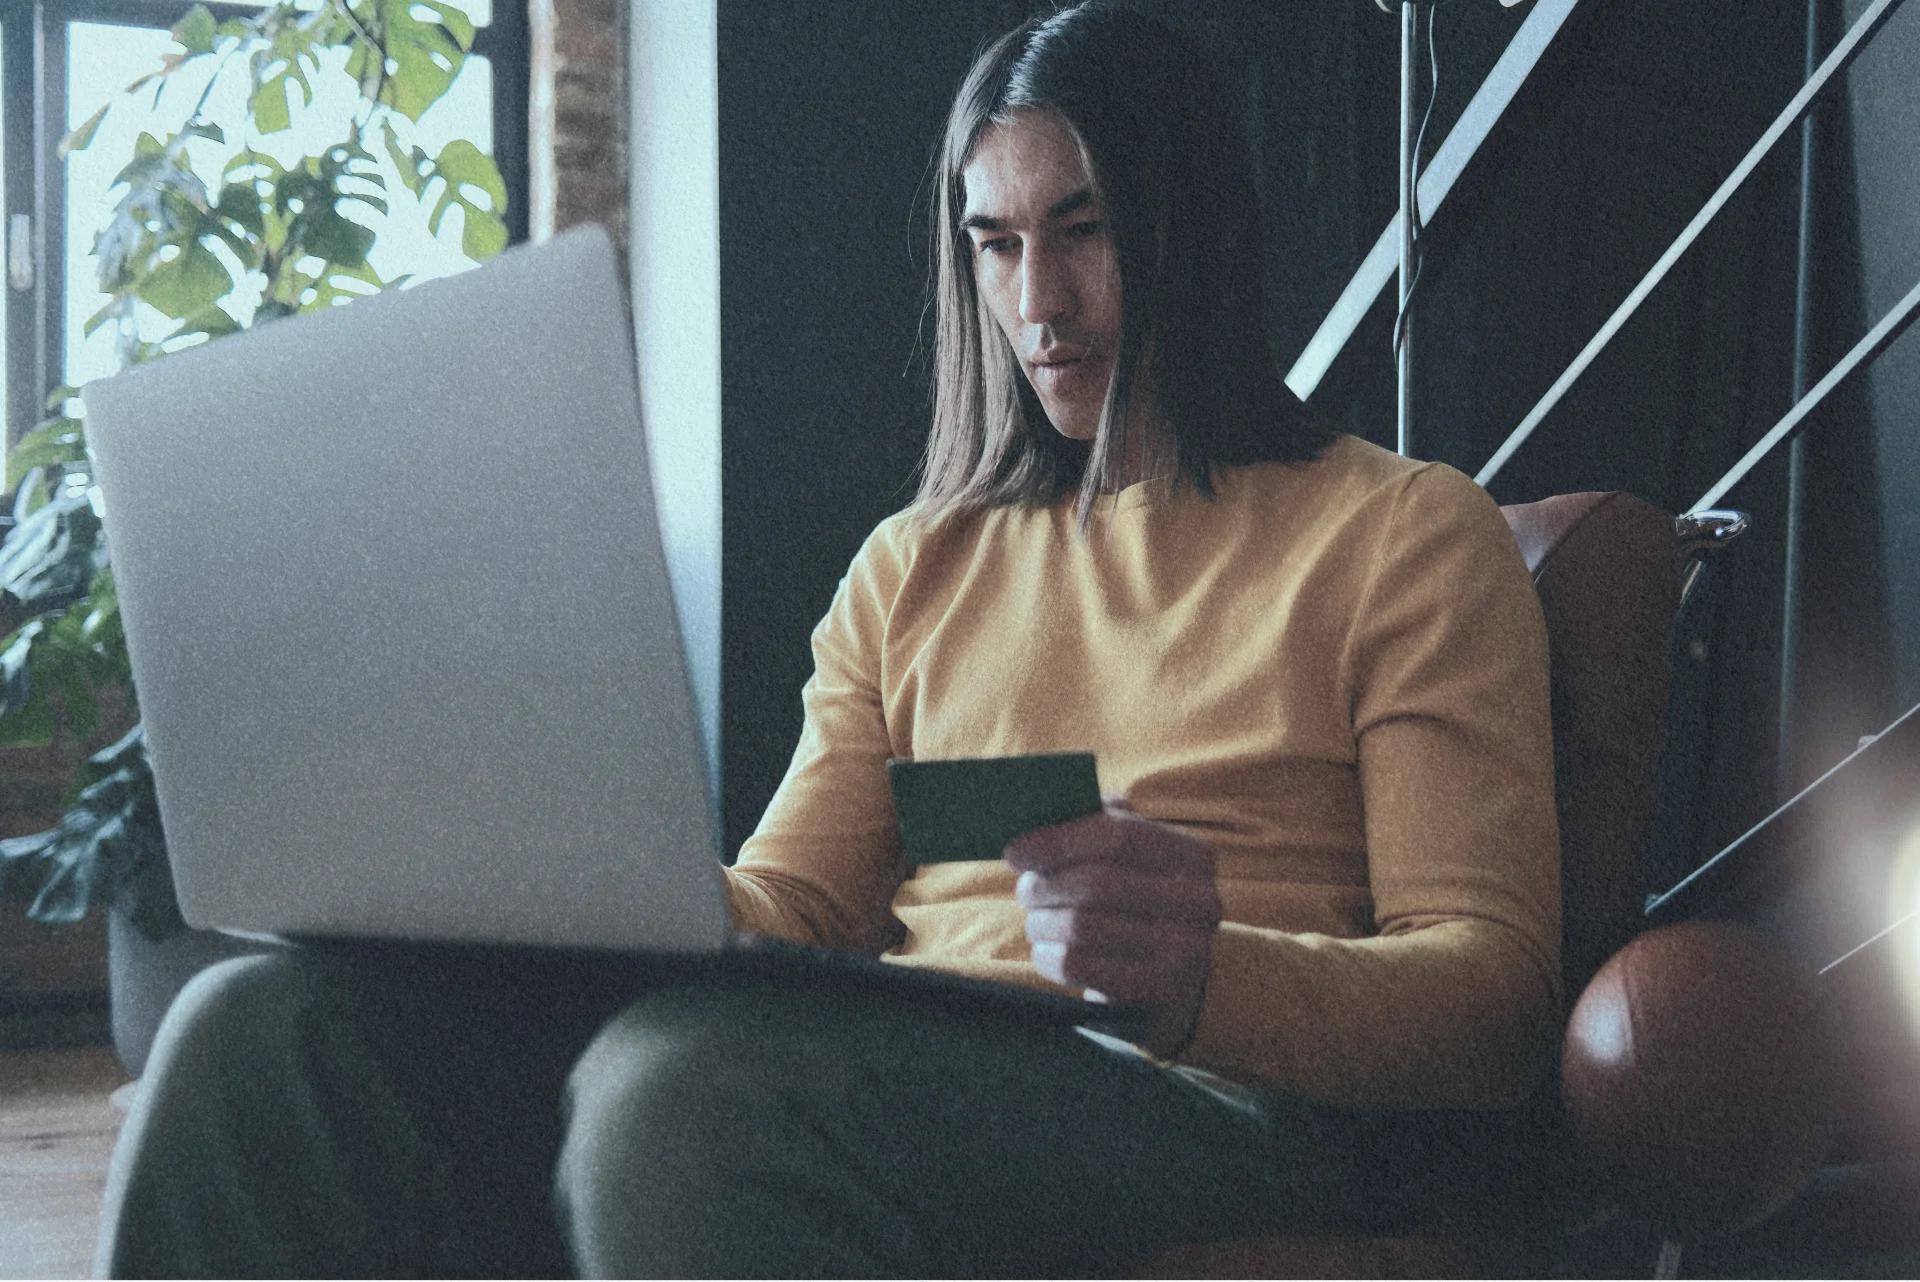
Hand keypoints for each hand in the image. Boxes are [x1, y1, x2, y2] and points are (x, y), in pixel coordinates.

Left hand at [1005, 798, 1220, 1057]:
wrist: (1168, 989)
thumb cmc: (1136, 910)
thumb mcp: (1132, 865)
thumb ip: (1100, 827)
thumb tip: (1047, 809)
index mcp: (1195, 857)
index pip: (1118, 834)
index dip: (1059, 840)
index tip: (1015, 851)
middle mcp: (1200, 902)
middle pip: (1096, 882)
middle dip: (1046, 885)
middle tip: (1026, 891)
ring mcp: (1184, 952)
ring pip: (1082, 925)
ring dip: (1044, 922)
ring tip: (1038, 923)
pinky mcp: (1155, 993)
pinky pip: (1078, 965)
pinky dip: (1049, 956)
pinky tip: (1050, 952)